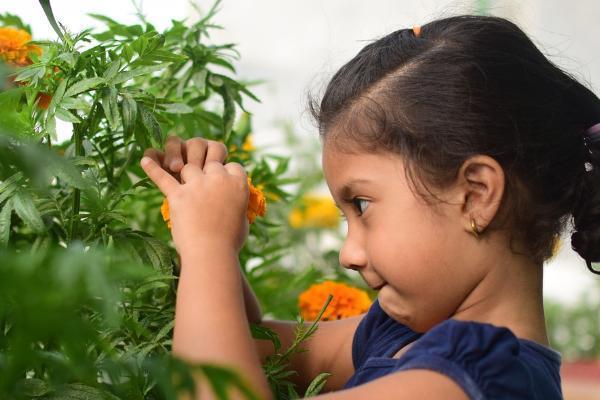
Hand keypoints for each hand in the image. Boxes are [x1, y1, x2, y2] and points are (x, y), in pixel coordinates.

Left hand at [141, 136, 249, 253]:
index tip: (225, 184)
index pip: (233, 166)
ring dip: (187, 175)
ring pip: (189, 168)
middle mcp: (219, 179)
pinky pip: (162, 178)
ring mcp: (197, 185)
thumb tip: (233, 202)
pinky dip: (153, 169)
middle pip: (211, 164)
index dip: (227, 174)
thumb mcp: (243, 219)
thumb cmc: (230, 242)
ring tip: (187, 187)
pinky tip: (145, 160)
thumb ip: (237, 203)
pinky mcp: (178, 195)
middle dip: (208, 173)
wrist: (211, 254)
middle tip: (206, 189)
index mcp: (239, 184)